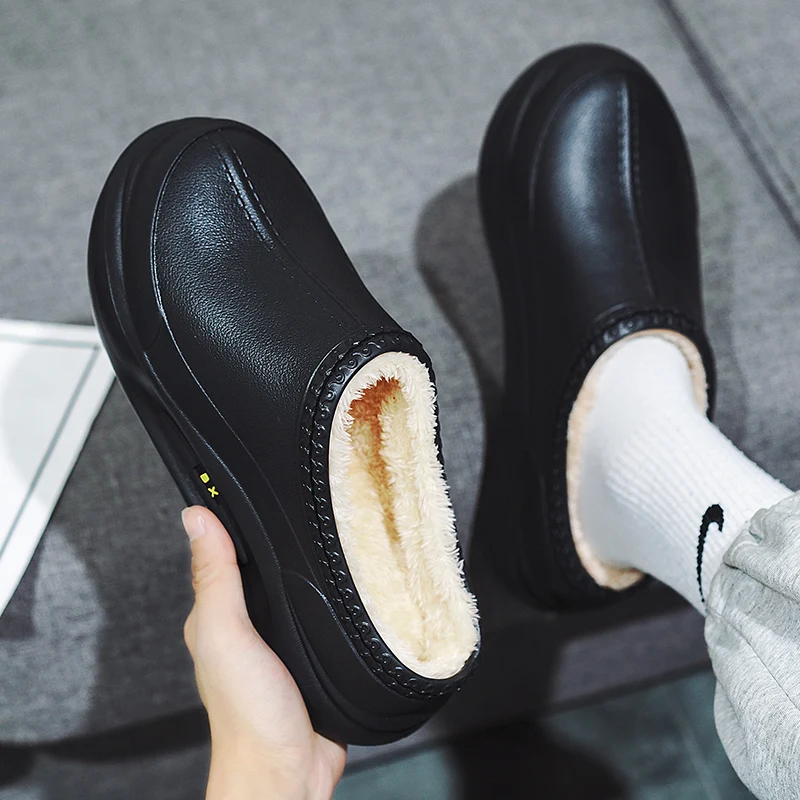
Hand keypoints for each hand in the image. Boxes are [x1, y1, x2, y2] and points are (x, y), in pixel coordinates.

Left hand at [181, 505, 346, 799]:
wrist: (290, 772)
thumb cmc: (250, 716)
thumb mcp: (225, 635)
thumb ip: (214, 578)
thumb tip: (196, 518)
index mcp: (218, 613)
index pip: (223, 551)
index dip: (234, 517)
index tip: (251, 482)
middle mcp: (247, 621)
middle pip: (263, 564)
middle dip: (280, 536)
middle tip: (303, 499)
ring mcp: (281, 636)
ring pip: (294, 586)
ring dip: (308, 566)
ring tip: (328, 528)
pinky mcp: (312, 650)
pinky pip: (319, 612)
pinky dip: (329, 596)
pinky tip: (344, 581)